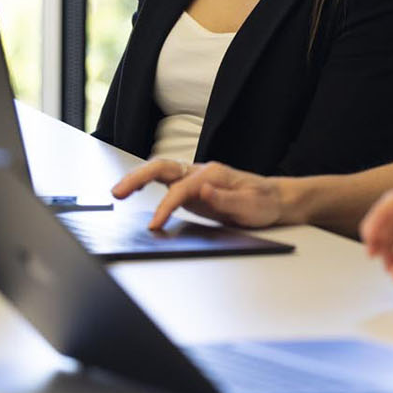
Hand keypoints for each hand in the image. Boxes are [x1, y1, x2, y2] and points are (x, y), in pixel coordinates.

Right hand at [113, 159, 285, 229]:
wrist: (274, 200)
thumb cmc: (264, 203)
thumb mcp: (250, 205)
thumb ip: (225, 199)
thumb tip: (202, 190)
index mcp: (212, 174)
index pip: (180, 189)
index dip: (165, 207)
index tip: (153, 225)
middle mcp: (200, 172)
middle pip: (162, 168)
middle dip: (138, 178)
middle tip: (117, 192)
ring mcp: (195, 179)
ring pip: (160, 171)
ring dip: (138, 178)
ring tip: (118, 191)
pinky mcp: (192, 189)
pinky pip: (165, 183)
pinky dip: (147, 184)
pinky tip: (136, 191)